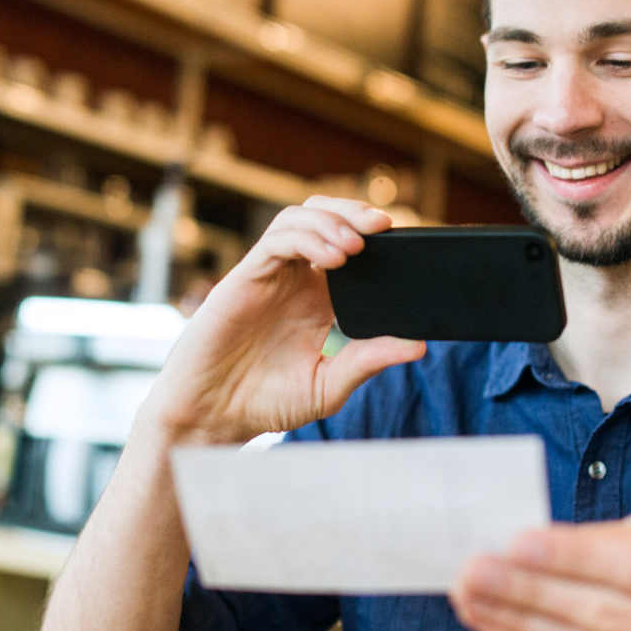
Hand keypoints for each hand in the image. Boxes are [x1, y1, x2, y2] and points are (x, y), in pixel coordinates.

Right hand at [142, 197, 425, 443]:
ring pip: (299, 218)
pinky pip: (277, 240)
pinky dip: (308, 238)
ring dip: (332, 221)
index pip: (348, 247)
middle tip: (386, 225)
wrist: (212, 416)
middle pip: (324, 219)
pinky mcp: (244, 278)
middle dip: (355, 213)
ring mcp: (268, 275)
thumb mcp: (329, 385)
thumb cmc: (264, 402)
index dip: (374, 237)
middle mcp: (294, 280)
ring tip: (358, 244)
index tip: (406, 242)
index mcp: (317, 299)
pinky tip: (334, 258)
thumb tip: (418, 345)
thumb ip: (368, 361)